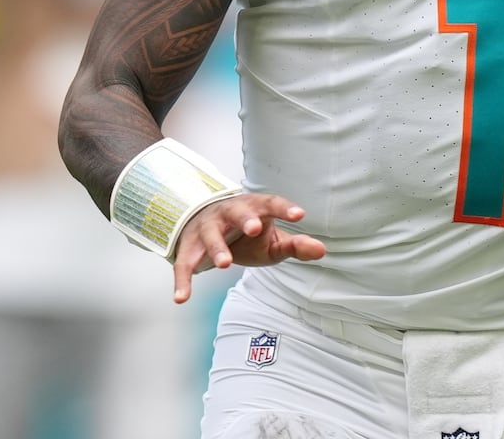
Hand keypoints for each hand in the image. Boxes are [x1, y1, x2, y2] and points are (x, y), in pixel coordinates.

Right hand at [170, 192, 326, 303]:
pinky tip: (181, 298)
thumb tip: (322, 250)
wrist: (205, 227)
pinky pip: (184, 264)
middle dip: (245, 219)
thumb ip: (294, 245)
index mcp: (253, 207)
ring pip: (210, 235)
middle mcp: (228, 212)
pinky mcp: (189, 249)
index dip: (284, 208)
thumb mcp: (271, 240)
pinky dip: (182, 281)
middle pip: (237, 211)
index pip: (271, 203)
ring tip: (224, 265)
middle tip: (255, 229)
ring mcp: (207, 229)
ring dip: (216, 248)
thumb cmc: (247, 235)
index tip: (299, 215)